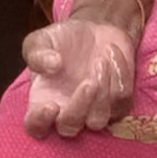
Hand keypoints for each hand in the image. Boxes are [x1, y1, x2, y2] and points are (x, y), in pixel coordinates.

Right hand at [22, 17, 136, 139]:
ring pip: (98, 120)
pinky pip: (121, 100)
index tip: (51, 105)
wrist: (97, 29)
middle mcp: (66, 110)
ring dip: (102, 91)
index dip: (40, 122)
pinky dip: (118, 74)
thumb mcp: (41, 39)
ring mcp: (93, 111)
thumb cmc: (62, 39)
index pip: (35, 125)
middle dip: (79, 107)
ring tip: (100, 60)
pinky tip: (110, 53)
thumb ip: (37, 53)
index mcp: (42, 98)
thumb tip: (51, 65)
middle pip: (69, 129)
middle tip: (88, 81)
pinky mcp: (118, 104)